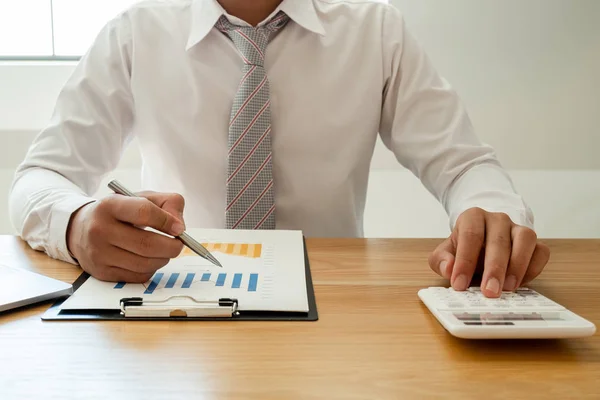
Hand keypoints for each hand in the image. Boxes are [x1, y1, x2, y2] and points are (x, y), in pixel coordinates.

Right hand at [66, 191, 185, 282]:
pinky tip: (149, 259)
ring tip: (164, 251)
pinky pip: (138, 276)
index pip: (144, 212)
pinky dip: (151, 269)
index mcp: (110, 205)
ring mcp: (99, 253)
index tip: (179, 228)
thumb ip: (167, 204)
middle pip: (147, 244)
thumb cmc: (118, 213)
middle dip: (171, 246)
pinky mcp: (102, 272)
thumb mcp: (140, 198)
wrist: (80, 229)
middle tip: (178, 244)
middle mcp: (100, 229)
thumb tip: (179, 226)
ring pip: (145, 263)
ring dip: (163, 259)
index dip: (167, 221)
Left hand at [428, 207, 549, 297]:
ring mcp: (519, 229)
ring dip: (518, 266)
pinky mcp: (535, 243)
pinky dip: (533, 268)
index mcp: (473, 217)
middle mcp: (498, 219)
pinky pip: (541, 252)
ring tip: (508, 288)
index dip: (464, 261)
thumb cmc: (465, 249)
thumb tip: (448, 269)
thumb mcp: (446, 253)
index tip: (459, 284)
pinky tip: (521, 283)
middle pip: (498, 239)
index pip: (470, 235)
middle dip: (494, 268)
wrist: (483, 243)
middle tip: (489, 292)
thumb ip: (441, 260)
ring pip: (525, 239)